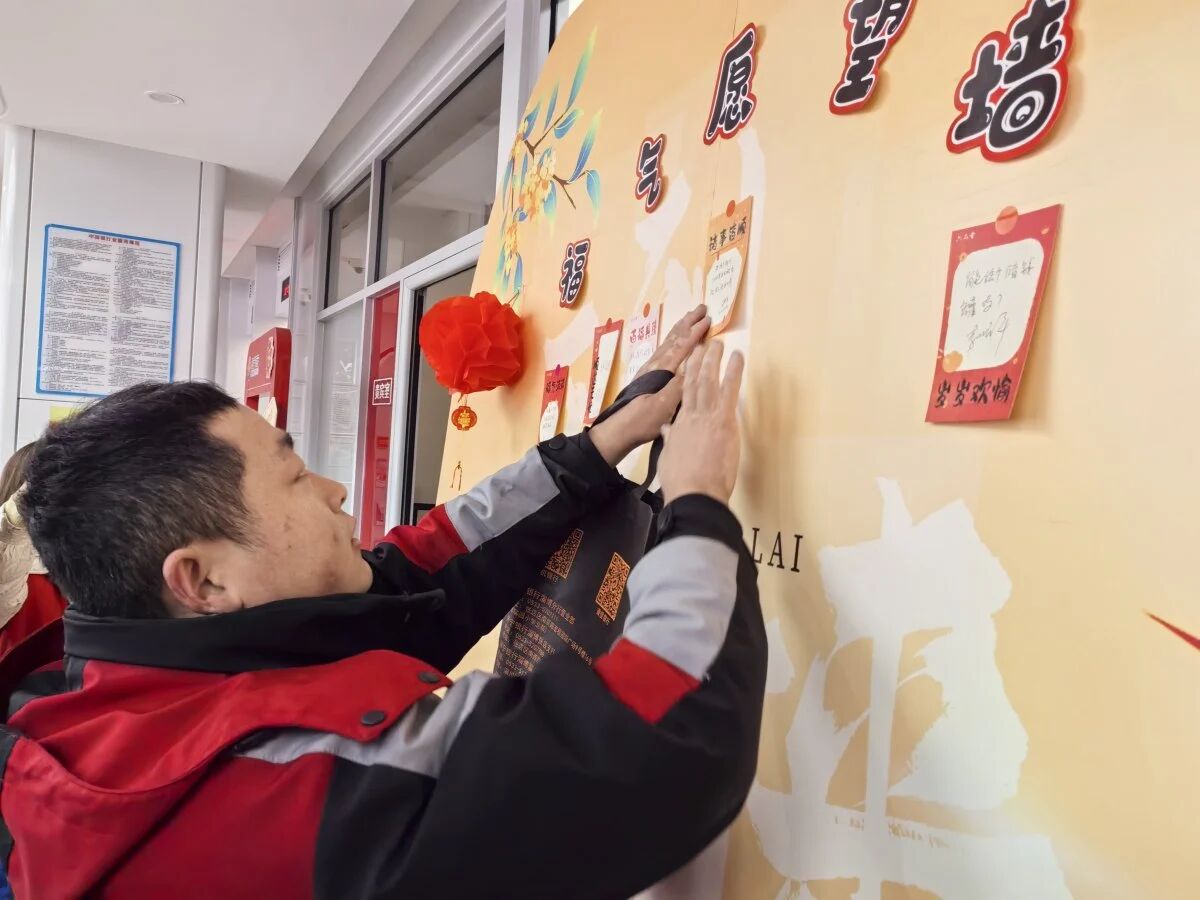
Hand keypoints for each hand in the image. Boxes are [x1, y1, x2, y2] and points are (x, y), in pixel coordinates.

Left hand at [589, 305, 710, 464]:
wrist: (619, 431)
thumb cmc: (643, 421)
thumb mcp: (664, 406)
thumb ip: (679, 385)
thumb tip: (694, 365)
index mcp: (661, 370)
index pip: (682, 345)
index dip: (695, 332)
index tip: (708, 319)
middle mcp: (654, 365)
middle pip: (673, 338)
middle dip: (688, 323)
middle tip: (701, 308)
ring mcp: (648, 370)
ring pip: (667, 343)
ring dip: (680, 330)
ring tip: (689, 319)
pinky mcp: (645, 377)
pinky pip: (663, 351)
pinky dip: (672, 342)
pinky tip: (673, 345)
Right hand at [658, 341, 743, 504]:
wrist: (694, 492)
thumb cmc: (682, 482)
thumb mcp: (669, 458)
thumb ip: (671, 440)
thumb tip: (668, 429)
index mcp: (679, 426)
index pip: (682, 395)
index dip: (686, 376)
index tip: (688, 362)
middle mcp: (690, 416)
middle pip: (693, 382)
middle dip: (698, 361)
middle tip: (703, 345)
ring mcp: (707, 416)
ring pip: (709, 380)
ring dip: (714, 359)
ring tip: (719, 344)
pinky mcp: (724, 420)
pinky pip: (729, 389)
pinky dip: (734, 371)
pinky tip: (738, 357)